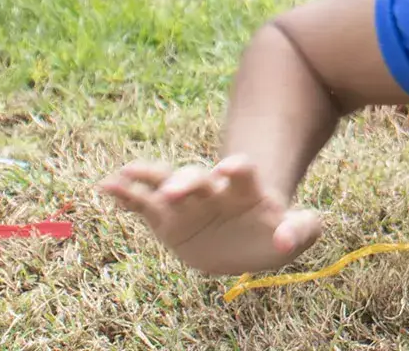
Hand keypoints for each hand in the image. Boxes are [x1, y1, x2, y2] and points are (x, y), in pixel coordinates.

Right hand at [99, 157, 323, 275]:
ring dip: (147, 179)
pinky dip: (125, 196)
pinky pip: (142, 205)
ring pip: (164, 184)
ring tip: (122, 174)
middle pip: (197, 177)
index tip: (228, 168)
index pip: (242, 171)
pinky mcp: (166, 219)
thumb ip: (302, 230)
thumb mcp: (299, 233)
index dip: (236, 168)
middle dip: (185, 180)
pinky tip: (106, 187)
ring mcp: (188, 203)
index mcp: (247, 190)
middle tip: (173, 190)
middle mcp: (213, 191)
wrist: (250, 242)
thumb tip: (285, 240)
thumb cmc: (277, 232)